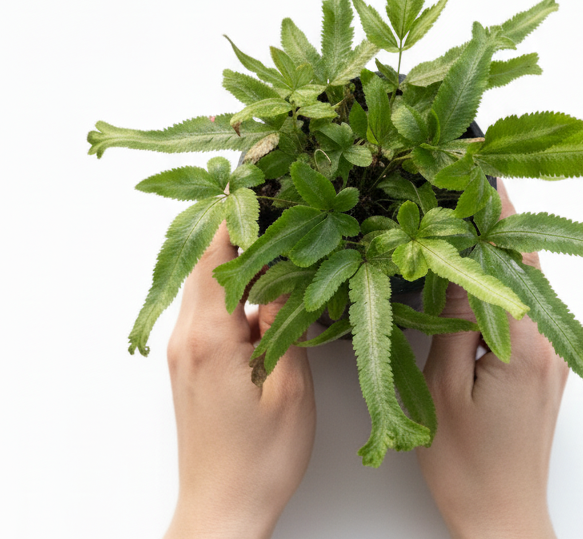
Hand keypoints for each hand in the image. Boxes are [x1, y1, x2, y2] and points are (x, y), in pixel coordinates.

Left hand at [164, 223, 314, 538]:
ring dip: (237, 261)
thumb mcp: (290, 385)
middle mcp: (187, 338)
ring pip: (205, 284)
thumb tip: (286, 278)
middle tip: (277, 208)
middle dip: (239, 230)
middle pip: (205, 262)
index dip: (236, 215)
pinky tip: (263, 293)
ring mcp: (184, 351)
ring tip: (278, 245)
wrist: (223, 509)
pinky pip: (207, 309)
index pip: (214, 255)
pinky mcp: (190, 364)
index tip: (258, 185)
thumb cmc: (260, 459)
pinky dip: (233, 290)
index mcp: (210, 338)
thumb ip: (285, 322)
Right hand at [417, 181, 568, 538]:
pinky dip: (502, 282)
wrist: (502, 517)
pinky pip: (524, 310)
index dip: (495, 215)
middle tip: (466, 188)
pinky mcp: (545, 368)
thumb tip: (452, 263)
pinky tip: (475, 274)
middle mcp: (548, 343)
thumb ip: (452, 320)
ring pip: (526, 285)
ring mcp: (551, 356)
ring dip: (499, 251)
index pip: (510, 259)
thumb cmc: (467, 466)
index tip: (481, 174)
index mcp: (525, 344)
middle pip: (526, 264)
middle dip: (499, 222)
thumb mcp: (444, 387)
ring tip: (466, 220)